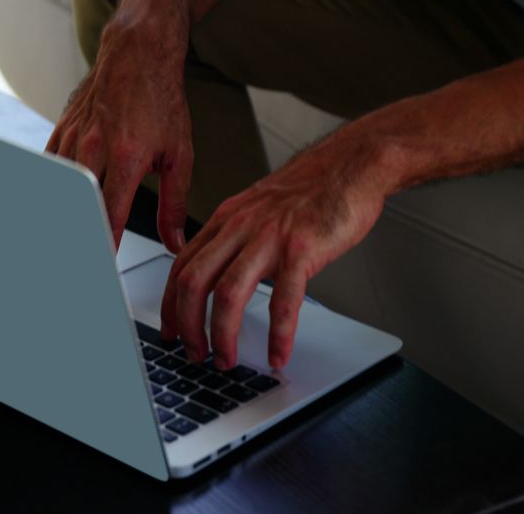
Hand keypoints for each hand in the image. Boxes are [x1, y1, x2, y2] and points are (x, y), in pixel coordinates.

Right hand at [45, 20, 192, 250]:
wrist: (138, 53)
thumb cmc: (162, 100)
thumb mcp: (179, 154)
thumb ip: (176, 203)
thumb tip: (175, 242)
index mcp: (128, 155)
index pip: (112, 214)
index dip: (106, 246)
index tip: (102, 269)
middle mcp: (95, 147)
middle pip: (79, 207)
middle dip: (78, 238)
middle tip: (79, 265)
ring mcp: (73, 137)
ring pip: (59, 189)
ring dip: (61, 217)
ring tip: (60, 247)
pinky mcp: (61, 130)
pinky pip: (49, 170)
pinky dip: (50, 192)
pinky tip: (52, 212)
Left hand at [159, 132, 389, 368]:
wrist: (353, 163)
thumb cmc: (313, 188)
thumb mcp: (259, 207)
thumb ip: (238, 237)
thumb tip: (223, 273)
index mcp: (228, 218)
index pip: (182, 265)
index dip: (170, 303)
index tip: (171, 329)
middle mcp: (242, 226)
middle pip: (194, 282)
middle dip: (188, 325)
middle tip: (194, 353)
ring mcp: (270, 237)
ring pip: (229, 294)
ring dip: (223, 335)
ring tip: (227, 360)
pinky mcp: (302, 249)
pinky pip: (283, 300)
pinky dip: (278, 334)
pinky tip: (278, 353)